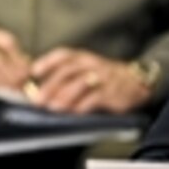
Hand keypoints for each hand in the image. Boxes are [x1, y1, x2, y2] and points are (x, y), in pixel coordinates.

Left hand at [30, 48, 150, 113]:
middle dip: (51, 85)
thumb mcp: (84, 69)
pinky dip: (83, 106)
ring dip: (64, 96)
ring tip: (52, 107)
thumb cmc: (102, 77)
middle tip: (38, 99)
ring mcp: (101, 77)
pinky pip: (95, 98)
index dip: (47, 62)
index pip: (63, 55)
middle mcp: (91, 64)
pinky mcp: (111, 92)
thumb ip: (64, 76)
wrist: (134, 81)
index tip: (33, 71)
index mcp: (82, 57)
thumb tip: (37, 89)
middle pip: (67, 71)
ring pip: (80, 84)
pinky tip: (73, 112)